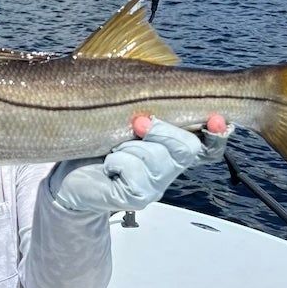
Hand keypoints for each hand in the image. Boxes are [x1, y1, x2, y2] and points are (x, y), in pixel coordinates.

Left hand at [48, 116, 231, 214]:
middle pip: (188, 148)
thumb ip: (145, 107)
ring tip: (113, 149)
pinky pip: (133, 171)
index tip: (217, 118)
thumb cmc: (95, 143)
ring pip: (156, 157)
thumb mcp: (122, 119)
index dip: (217, 133)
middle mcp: (169, 169)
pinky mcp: (137, 199)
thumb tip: (163, 88)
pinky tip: (106, 165)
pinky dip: (115, 161)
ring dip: (130, 146)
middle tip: (137, 122)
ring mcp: (156, 187)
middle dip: (163, 130)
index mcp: (172, 148)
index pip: (209, 145)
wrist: (68, 178)